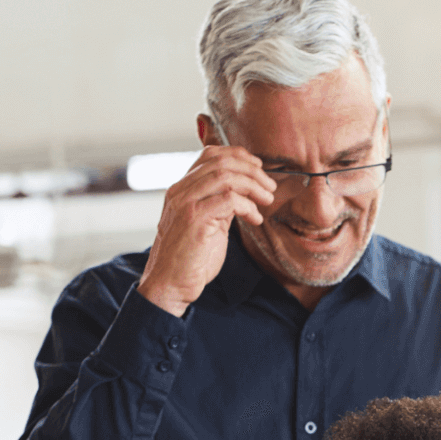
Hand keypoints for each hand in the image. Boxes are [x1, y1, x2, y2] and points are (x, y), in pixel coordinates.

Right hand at [136, 146, 276, 316]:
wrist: (170, 284)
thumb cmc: (190, 259)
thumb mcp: (208, 224)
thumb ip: (220, 206)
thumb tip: (244, 194)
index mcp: (182, 189)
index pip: (209, 155)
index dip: (237, 155)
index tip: (258, 167)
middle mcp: (180, 191)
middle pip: (220, 162)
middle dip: (252, 170)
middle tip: (270, 185)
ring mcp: (185, 204)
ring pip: (225, 176)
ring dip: (253, 185)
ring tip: (268, 198)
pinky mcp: (194, 220)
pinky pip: (228, 200)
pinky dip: (248, 206)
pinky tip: (255, 218)